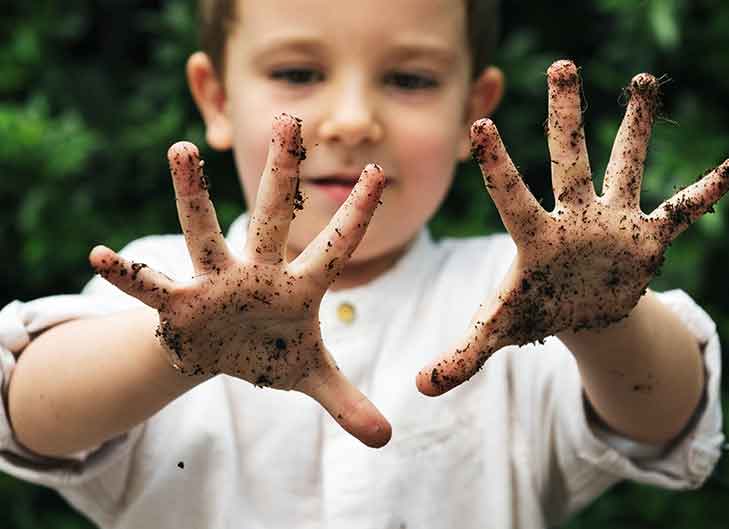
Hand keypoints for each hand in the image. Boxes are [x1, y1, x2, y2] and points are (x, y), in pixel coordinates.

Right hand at [90, 114, 390, 446]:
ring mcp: (216, 283)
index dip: (357, 216)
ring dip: (194, 195)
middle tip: (290, 119)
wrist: (220, 355)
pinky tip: (101, 256)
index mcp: (297, 288)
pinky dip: (128, 275)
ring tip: (181, 149)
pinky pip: (152, 287)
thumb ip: (347, 401)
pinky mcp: (181, 304)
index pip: (335, 248)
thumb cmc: (270, 352)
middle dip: (282, 174)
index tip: (381, 174)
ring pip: (205, 232)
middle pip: (272, 217)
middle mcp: (257, 273)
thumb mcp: (311, 377)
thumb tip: (386, 440)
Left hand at [417, 60, 728, 395]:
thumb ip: (461, 356)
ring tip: (643, 81)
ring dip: (636, 128)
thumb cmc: (535, 312)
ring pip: (625, 166)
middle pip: (568, 159)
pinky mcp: (646, 238)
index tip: (481, 123)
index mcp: (535, 238)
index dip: (497, 165)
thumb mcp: (499, 331)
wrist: (580, 312)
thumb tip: (419, 388)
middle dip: (566, 116)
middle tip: (561, 65)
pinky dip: (706, 194)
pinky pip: (682, 212)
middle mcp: (574, 218)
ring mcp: (612, 223)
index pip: (511, 196)